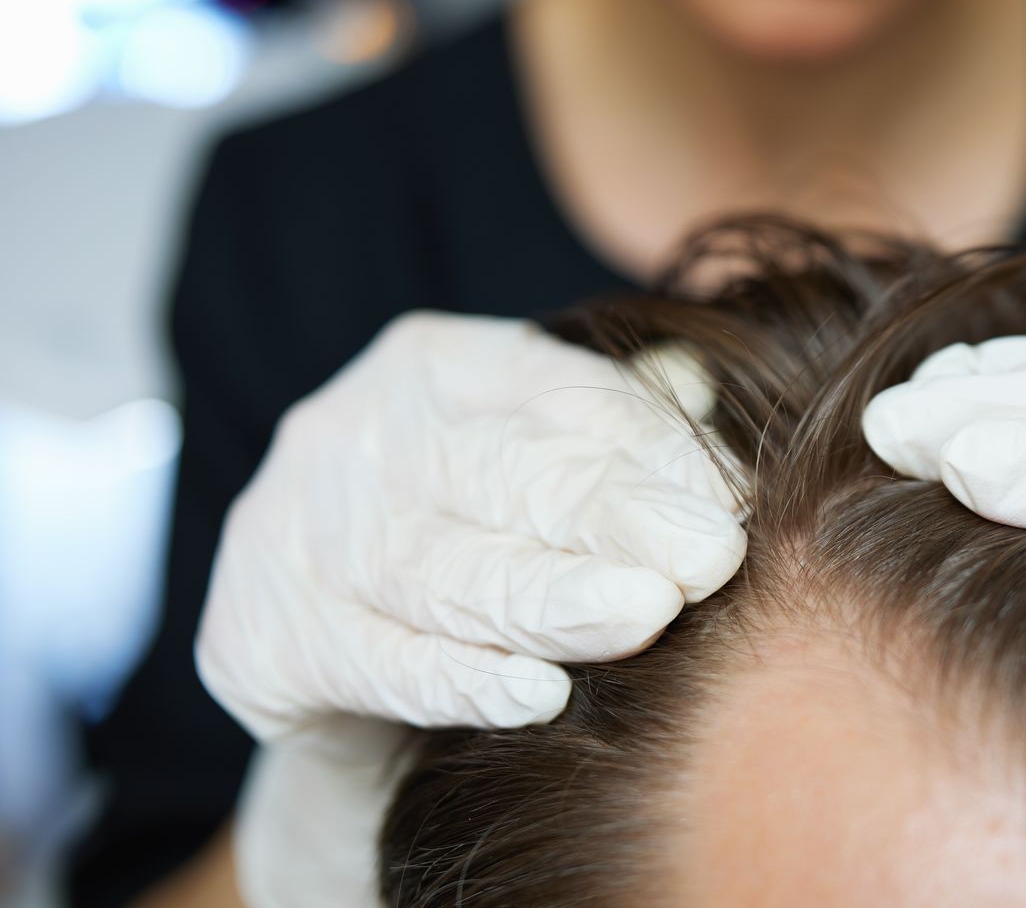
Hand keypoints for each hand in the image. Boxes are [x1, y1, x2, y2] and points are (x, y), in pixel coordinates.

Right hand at [196, 313, 742, 905]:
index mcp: (435, 363)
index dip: (653, 448)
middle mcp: (351, 427)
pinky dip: (465, 679)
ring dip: (556, 602)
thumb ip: (621, 421)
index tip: (733, 502)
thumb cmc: (478, 531)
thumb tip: (704, 388)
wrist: (332, 648)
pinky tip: (540, 694)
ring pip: (445, 571)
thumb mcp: (540, 454)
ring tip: (648, 617)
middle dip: (618, 520)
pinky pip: (381, 661)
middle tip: (709, 559)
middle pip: (505, 476)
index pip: (560, 395)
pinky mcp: (261, 634)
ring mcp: (294, 527)